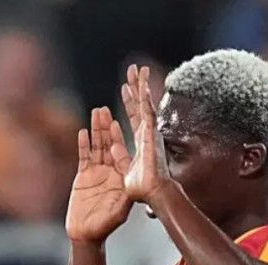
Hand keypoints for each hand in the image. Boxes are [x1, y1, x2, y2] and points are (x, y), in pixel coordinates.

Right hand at [66, 106, 133, 243]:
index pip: (120, 152)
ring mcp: (96, 173)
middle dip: (105, 127)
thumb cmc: (105, 226)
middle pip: (107, 144)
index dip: (118, 137)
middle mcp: (110, 171)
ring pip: (96, 146)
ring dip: (95, 130)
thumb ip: (125, 196)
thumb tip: (132, 184)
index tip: (117, 122)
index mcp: (120, 176)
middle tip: (104, 110)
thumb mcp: (119, 211)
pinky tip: (82, 132)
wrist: (86, 235)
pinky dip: (82, 144)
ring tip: (95, 113)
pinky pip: (83, 157)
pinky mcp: (83, 177)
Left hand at [121, 65, 172, 201]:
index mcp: (140, 140)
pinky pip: (147, 110)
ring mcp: (150, 131)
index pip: (133, 116)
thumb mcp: (124, 169)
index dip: (129, 101)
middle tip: (133, 70)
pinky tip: (142, 82)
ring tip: (136, 68)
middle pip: (140, 104)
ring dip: (140, 85)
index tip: (125, 88)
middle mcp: (146, 132)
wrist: (153, 193)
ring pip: (145, 103)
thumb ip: (120, 156)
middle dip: (136, 87)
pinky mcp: (151, 133)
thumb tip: (113, 146)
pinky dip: (145, 96)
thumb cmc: (142, 187)